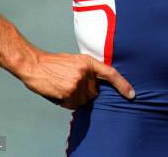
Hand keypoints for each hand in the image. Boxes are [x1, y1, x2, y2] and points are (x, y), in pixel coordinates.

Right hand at [20, 50, 134, 108]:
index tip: (131, 94)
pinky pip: (73, 105)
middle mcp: (85, 72)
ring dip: (74, 98)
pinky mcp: (69, 92)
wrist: (35, 65)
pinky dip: (66, 103)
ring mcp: (77, 83)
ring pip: (83, 100)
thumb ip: (86, 71)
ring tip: (62, 86)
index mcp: (88, 61)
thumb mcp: (74, 61)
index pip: (110, 73)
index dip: (122, 84)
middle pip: (94, 92)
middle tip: (69, 83)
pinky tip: (58, 92)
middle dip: (85, 92)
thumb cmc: (53, 64)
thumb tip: (95, 87)